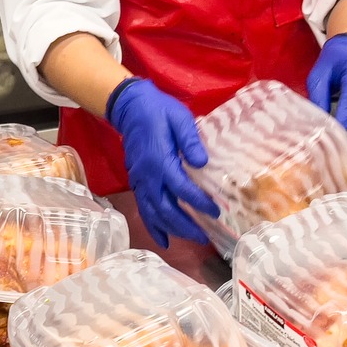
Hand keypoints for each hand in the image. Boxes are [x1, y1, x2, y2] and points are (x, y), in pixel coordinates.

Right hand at [106, 78, 219, 247]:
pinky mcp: (136, 182)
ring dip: (171, 229)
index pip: (181, 189)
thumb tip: (203, 163)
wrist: (131, 107)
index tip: (216, 211)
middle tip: (205, 237)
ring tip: (191, 239)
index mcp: (160, 161)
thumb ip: (191, 141)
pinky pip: (143, 208)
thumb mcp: (180, 118)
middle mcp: (148, 176)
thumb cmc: (159, 111)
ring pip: (153, 213)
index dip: (199, 203)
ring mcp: (139, 180)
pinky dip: (153, 226)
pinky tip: (164, 239)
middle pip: (165, 209)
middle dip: (185, 226)